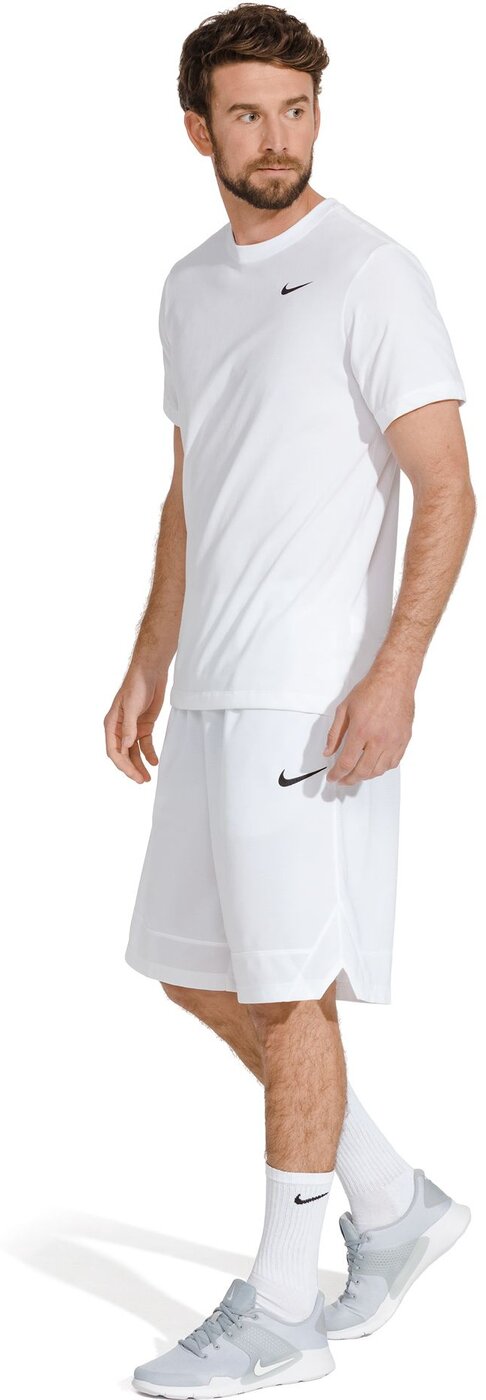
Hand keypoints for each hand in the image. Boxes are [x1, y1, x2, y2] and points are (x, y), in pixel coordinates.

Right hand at [104, 664, 167, 782]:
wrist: (151, 672)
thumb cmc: (136, 685)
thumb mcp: (131, 706)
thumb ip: (130, 727)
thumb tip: (127, 746)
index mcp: (112, 724)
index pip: (113, 750)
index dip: (122, 765)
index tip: (133, 775)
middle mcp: (120, 728)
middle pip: (123, 754)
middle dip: (131, 768)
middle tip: (142, 780)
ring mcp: (132, 728)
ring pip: (134, 752)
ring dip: (139, 764)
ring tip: (147, 777)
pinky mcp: (144, 725)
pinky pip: (145, 744)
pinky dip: (149, 753)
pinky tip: (154, 762)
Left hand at [323, 666, 414, 783]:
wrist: (394, 680)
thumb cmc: (371, 690)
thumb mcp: (344, 709)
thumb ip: (335, 733)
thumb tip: (328, 751)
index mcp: (361, 731)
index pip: (347, 762)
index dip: (337, 774)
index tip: (333, 777)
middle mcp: (379, 739)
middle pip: (363, 771)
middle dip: (350, 779)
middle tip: (343, 780)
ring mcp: (394, 741)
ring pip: (379, 770)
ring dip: (366, 776)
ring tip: (357, 774)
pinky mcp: (404, 740)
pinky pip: (393, 763)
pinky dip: (382, 768)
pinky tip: (375, 765)